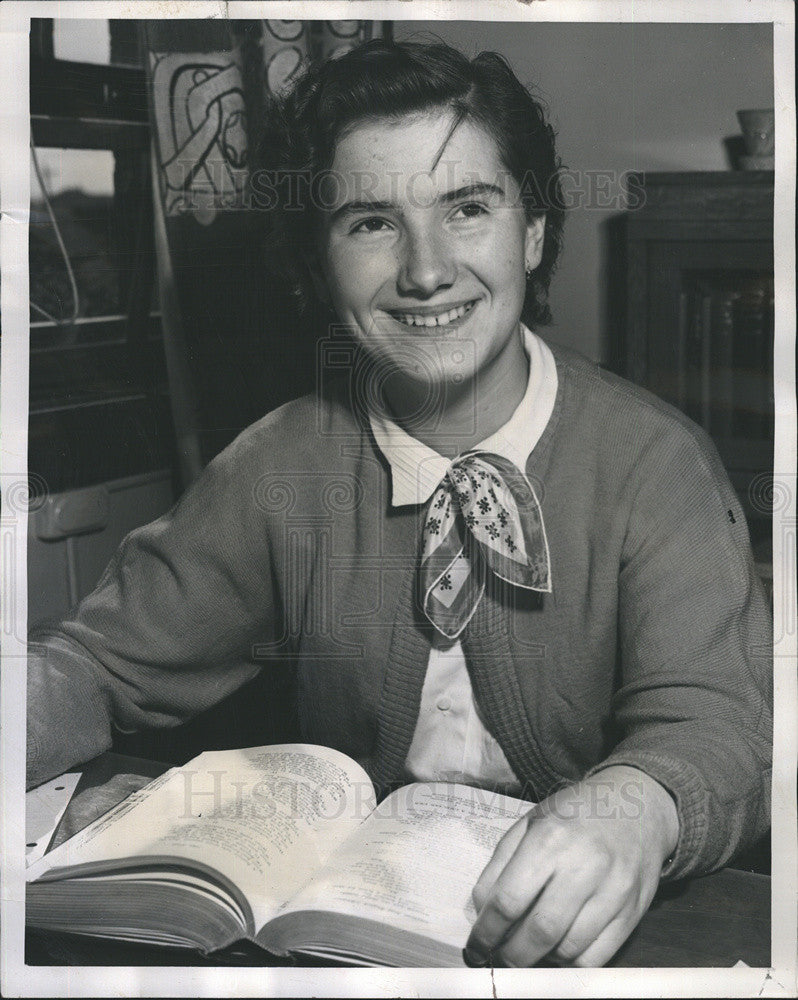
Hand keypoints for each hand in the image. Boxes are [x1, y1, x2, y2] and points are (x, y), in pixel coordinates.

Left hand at [465, 765, 678, 967]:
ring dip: (541, 959)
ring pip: (568, 949)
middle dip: (512, 955)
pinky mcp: (634, 911)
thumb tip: (483, 910)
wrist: (637, 805)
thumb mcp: (531, 821)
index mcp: (550, 839)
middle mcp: (584, 866)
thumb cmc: (576, 813)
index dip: (487, 931)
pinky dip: (572, 962)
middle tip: (500, 957)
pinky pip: (597, 956)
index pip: (509, 900)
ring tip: (529, 949)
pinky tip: (559, 949)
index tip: (476, 945)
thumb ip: (501, 862)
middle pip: (539, 932)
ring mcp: (613, 891)